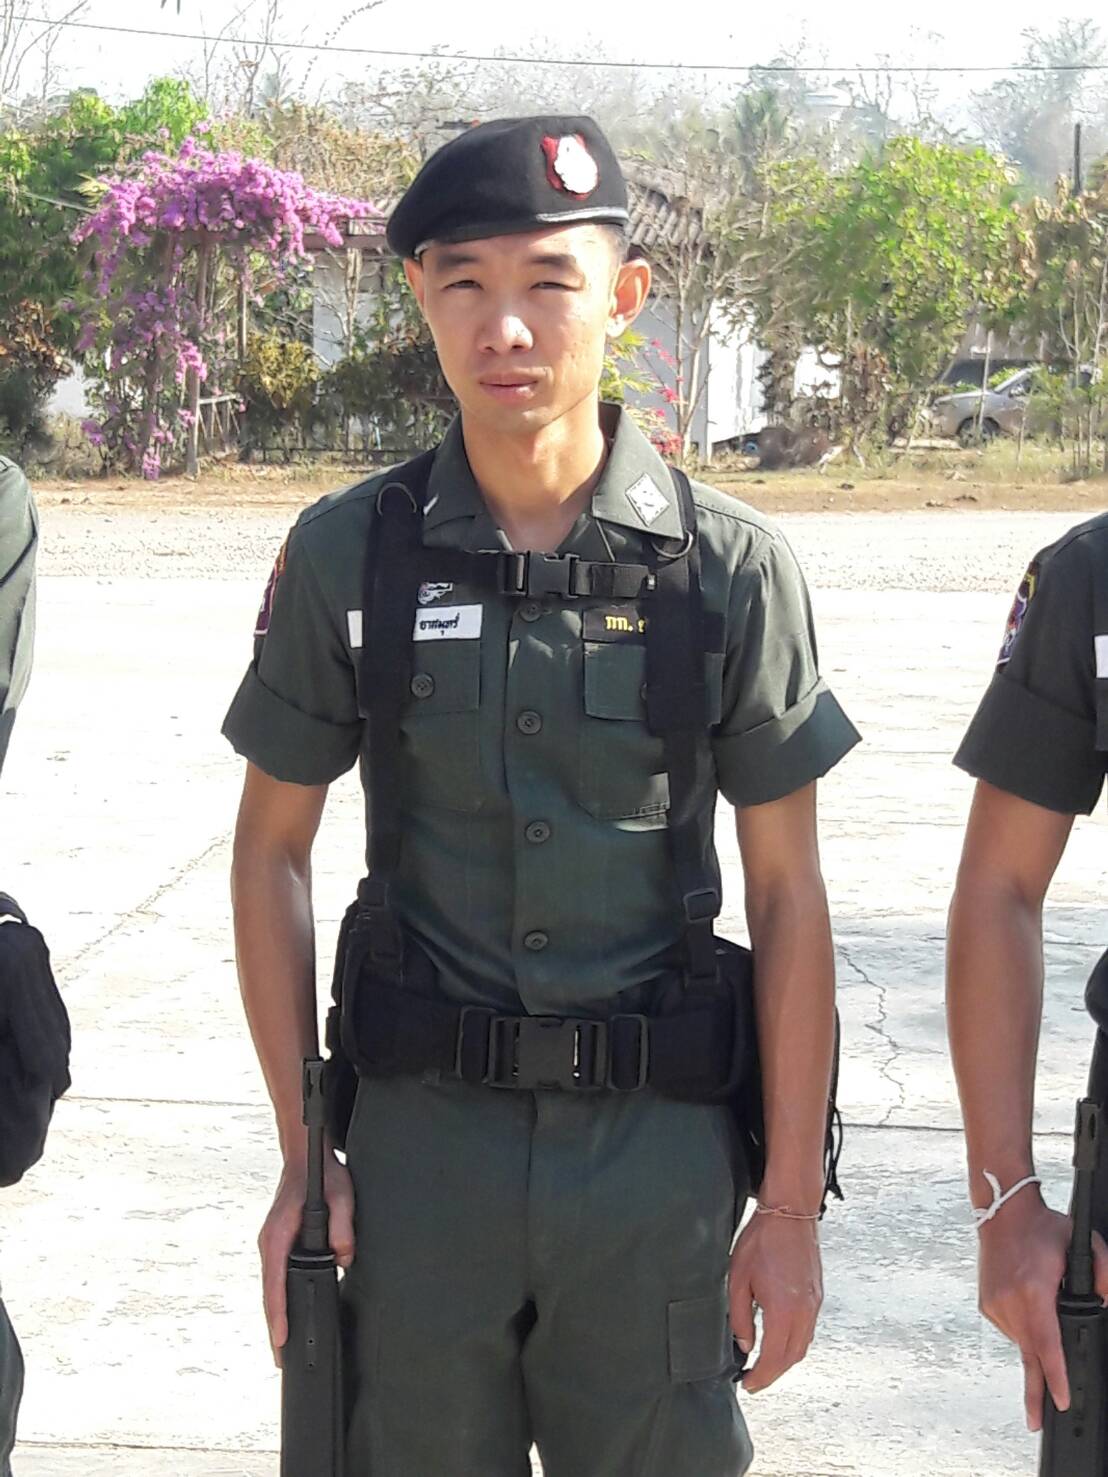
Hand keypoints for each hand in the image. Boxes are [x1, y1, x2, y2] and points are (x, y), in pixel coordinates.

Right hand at [258, 1150, 355, 1366]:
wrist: (304, 1156)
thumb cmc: (320, 1174)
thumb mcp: (341, 1194)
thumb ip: (343, 1226)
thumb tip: (344, 1258)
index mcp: (277, 1234)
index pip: (274, 1282)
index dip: (278, 1313)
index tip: (279, 1340)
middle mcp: (269, 1242)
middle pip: (269, 1292)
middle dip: (274, 1326)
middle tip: (280, 1360)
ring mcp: (271, 1244)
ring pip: (271, 1287)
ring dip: (275, 1315)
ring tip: (282, 1348)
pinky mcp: (277, 1244)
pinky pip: (276, 1278)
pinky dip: (279, 1299)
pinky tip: (287, 1315)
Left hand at [729, 1211, 822, 1393]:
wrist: (790, 1213)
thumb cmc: (762, 1239)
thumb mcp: (738, 1278)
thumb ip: (739, 1316)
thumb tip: (745, 1344)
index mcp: (783, 1309)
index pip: (774, 1357)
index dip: (761, 1376)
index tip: (748, 1384)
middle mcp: (804, 1311)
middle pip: (792, 1357)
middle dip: (773, 1373)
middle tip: (754, 1379)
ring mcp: (814, 1303)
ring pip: (803, 1345)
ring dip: (785, 1360)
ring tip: (765, 1363)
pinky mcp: (817, 1295)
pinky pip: (808, 1330)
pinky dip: (794, 1343)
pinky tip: (780, 1339)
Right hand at [977, 1188, 1107, 1430]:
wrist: (1002, 1211)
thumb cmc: (1041, 1226)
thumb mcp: (1082, 1244)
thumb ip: (1104, 1274)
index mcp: (1033, 1290)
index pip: (1047, 1344)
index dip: (1056, 1376)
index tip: (1060, 1401)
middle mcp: (1009, 1301)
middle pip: (1029, 1356)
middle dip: (1036, 1390)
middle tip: (1037, 1420)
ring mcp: (994, 1304)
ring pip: (1021, 1342)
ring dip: (1036, 1343)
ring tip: (1041, 1308)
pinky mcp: (986, 1304)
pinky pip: (1011, 1330)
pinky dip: (1024, 1328)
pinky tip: (1028, 1306)